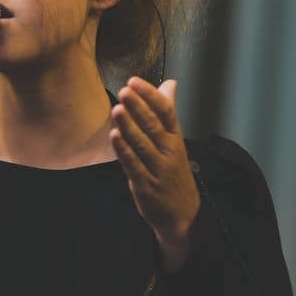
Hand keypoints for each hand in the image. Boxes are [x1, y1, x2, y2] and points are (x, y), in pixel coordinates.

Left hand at [110, 77, 200, 272]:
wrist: (182, 214)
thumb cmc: (173, 171)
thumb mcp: (175, 140)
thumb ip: (168, 112)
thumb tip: (170, 83)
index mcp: (175, 138)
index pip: (166, 111)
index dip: (150, 95)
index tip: (134, 81)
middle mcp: (169, 151)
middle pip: (154, 126)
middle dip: (138, 107)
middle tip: (124, 90)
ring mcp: (158, 169)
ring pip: (143, 144)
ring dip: (129, 126)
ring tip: (117, 109)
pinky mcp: (146, 185)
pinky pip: (134, 166)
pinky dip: (124, 151)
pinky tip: (114, 137)